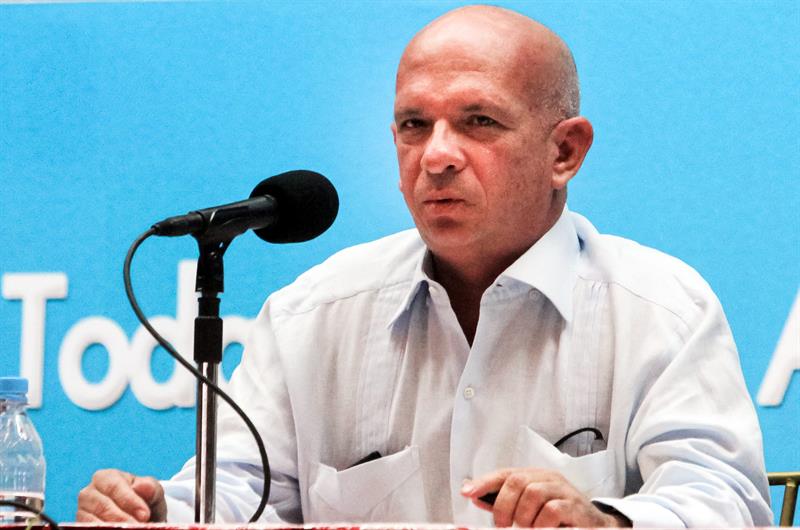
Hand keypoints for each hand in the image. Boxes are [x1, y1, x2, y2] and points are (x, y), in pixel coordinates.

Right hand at [76, 469, 166, 521]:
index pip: (114, 486)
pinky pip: (89, 529)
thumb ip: (150, 488)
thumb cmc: (144, 501)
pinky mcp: (81, 526)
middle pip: (102, 506)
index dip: (129, 501)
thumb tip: (141, 486)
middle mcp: (89, 493)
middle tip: (138, 526)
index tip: (145, 514)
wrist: (139, 519)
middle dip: (122, 518)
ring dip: (113, 527)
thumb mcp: (152, 493)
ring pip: (94, 521)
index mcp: (105, 477)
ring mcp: (82, 511)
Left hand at [461, 467, 629, 526]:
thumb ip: (504, 502)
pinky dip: (541, 523)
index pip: (505, 474)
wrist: (594, 525)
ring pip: (533, 493)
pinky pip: (552, 511)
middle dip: (503, 505)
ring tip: (526, 528)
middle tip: (502, 525)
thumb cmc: (559, 516)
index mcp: (534, 476)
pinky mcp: (574, 506)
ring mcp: (563, 490)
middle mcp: (548, 478)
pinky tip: (541, 529)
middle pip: (517, 481)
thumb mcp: (529, 507)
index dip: (484, 482)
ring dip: (523, 516)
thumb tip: (475, 496)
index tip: (467, 492)